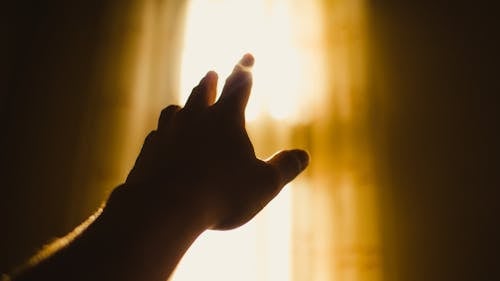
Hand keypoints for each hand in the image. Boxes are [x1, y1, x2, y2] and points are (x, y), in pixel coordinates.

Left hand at [123, 54, 308, 229]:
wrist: (164, 207)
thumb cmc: (222, 195)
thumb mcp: (264, 184)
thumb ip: (285, 168)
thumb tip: (304, 156)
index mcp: (225, 119)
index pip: (239, 86)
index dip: (245, 70)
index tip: (247, 57)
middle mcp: (195, 118)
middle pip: (202, 92)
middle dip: (210, 81)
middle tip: (211, 73)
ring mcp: (168, 132)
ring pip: (175, 110)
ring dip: (184, 105)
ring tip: (183, 106)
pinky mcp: (149, 150)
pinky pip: (157, 135)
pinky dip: (164, 133)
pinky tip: (164, 140)